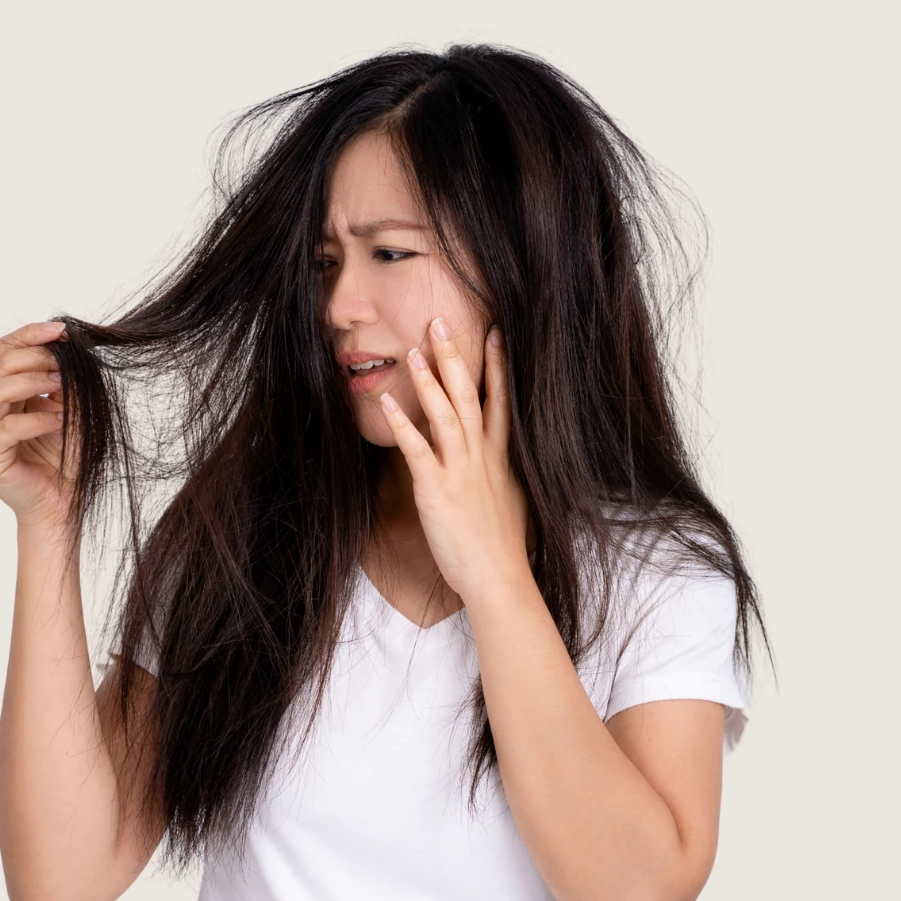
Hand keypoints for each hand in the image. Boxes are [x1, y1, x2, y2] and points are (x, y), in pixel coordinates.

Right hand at [0, 318, 77, 527]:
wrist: (61, 506)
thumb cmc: (65, 462)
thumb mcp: (71, 414)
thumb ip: (66, 386)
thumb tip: (71, 354)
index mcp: (0, 396)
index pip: (6, 352)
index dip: (31, 335)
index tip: (62, 330)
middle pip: (2, 365)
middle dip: (38, 358)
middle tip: (67, 367)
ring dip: (36, 383)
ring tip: (64, 390)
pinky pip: (8, 427)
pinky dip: (38, 419)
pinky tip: (60, 421)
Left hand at [378, 317, 530, 602]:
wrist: (500, 577)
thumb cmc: (503, 547)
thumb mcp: (511, 501)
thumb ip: (499, 475)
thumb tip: (493, 465)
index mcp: (500, 458)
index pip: (500, 402)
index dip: (497, 366)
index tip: (495, 334)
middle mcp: (482, 457)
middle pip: (469, 397)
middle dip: (455, 358)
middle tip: (440, 322)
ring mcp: (461, 471)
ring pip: (446, 415)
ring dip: (429, 381)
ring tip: (413, 351)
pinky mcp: (438, 490)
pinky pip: (418, 450)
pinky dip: (404, 425)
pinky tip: (389, 403)